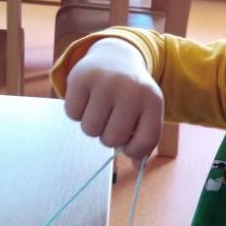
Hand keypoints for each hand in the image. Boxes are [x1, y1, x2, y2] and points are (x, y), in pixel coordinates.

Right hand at [64, 39, 163, 158]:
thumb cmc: (131, 93)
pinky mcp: (82, 77)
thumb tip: (138, 168)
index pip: (144, 142)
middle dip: (108, 137)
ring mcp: (106, 82)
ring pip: (90, 129)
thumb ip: (143, 140)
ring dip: (92, 126)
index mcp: (153, 100)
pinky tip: (87, 98)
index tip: (128, 145)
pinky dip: (77, 112)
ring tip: (99, 108)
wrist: (116, 56)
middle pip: (112, 139)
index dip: (133, 151)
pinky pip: (73, 114)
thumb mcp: (145, 111)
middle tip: (110, 120)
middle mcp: (131, 90)